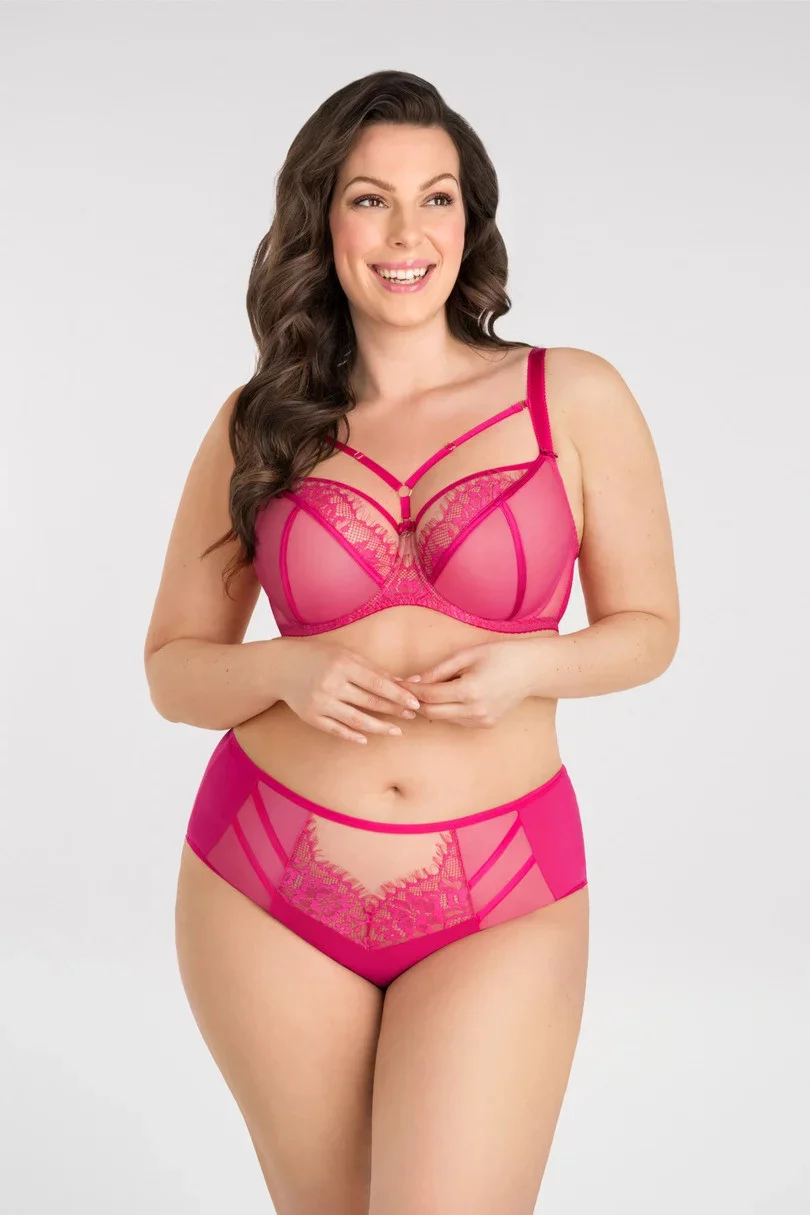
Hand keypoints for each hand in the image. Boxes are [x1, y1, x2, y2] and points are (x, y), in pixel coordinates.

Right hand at [275, 639, 422, 744]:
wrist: (281, 667)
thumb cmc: (319, 657)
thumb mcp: (346, 655)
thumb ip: (372, 670)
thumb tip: (403, 683)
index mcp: (343, 665)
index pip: (377, 683)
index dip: (398, 694)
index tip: (415, 702)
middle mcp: (331, 684)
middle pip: (369, 702)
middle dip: (394, 710)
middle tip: (413, 716)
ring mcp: (320, 703)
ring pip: (356, 720)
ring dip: (379, 728)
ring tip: (396, 731)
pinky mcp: (311, 717)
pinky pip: (336, 730)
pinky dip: (352, 735)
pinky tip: (366, 739)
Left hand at [400, 641, 537, 727]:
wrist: (531, 669)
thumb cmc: (499, 655)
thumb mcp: (466, 655)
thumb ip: (438, 670)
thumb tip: (413, 681)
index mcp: (469, 691)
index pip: (429, 696)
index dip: (411, 690)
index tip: (397, 682)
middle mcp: (475, 711)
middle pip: (432, 712)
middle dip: (416, 702)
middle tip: (404, 689)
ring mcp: (481, 721)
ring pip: (443, 718)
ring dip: (431, 707)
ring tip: (424, 691)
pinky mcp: (485, 725)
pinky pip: (458, 720)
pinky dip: (448, 710)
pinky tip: (448, 696)